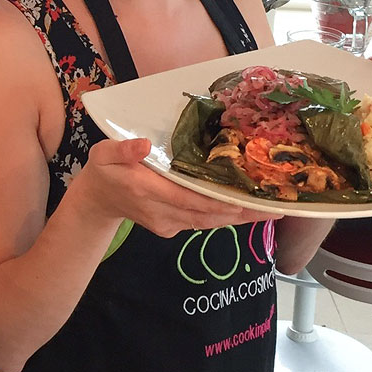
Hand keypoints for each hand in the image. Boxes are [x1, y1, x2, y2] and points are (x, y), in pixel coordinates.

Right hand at [71, 138, 275, 238]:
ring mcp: (168, 224)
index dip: (219, 202)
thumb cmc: (103, 172)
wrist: (97, 202)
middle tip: (275, 208)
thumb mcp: (103, 154)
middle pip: (208, 215)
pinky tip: (245, 207)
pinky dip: (224, 215)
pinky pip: (202, 221)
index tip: (246, 201)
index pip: (189, 200)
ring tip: (270, 210)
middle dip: (242, 212)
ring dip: (239, 217)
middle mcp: (162, 213)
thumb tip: (144, 144)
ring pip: (209, 221)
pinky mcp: (172, 227)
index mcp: (148, 192)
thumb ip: (122, 150)